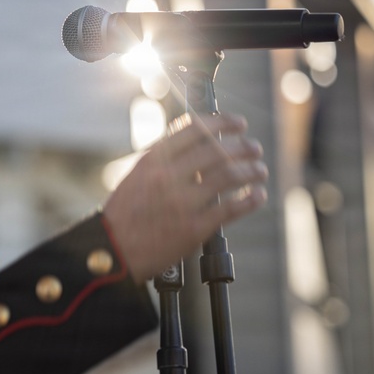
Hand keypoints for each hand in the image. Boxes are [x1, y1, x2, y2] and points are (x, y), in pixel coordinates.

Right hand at [102, 113, 267, 281]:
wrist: (113, 250)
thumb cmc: (124, 214)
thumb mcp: (137, 175)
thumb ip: (164, 158)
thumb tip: (198, 141)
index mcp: (154, 160)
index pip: (195, 129)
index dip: (223, 123)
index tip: (238, 123)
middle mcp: (169, 177)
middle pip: (218, 150)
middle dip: (243, 146)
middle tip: (254, 148)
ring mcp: (183, 202)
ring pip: (230, 176)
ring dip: (251, 170)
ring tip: (260, 170)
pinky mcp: (194, 228)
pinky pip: (231, 208)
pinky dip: (251, 199)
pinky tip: (258, 195)